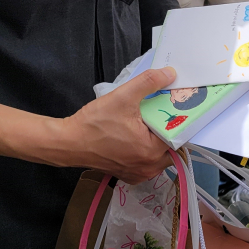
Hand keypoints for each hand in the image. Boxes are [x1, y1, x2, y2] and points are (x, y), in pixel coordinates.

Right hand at [55, 67, 175, 183]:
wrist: (68, 143)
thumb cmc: (94, 123)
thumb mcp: (123, 97)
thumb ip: (149, 83)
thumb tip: (170, 73)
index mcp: (152, 150)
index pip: (178, 133)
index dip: (179, 118)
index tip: (178, 106)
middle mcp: (149, 167)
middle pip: (173, 146)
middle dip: (170, 129)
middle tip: (163, 113)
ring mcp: (139, 174)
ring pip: (161, 156)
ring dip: (159, 140)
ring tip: (151, 123)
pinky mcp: (130, 175)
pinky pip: (148, 163)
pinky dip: (148, 151)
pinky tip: (140, 136)